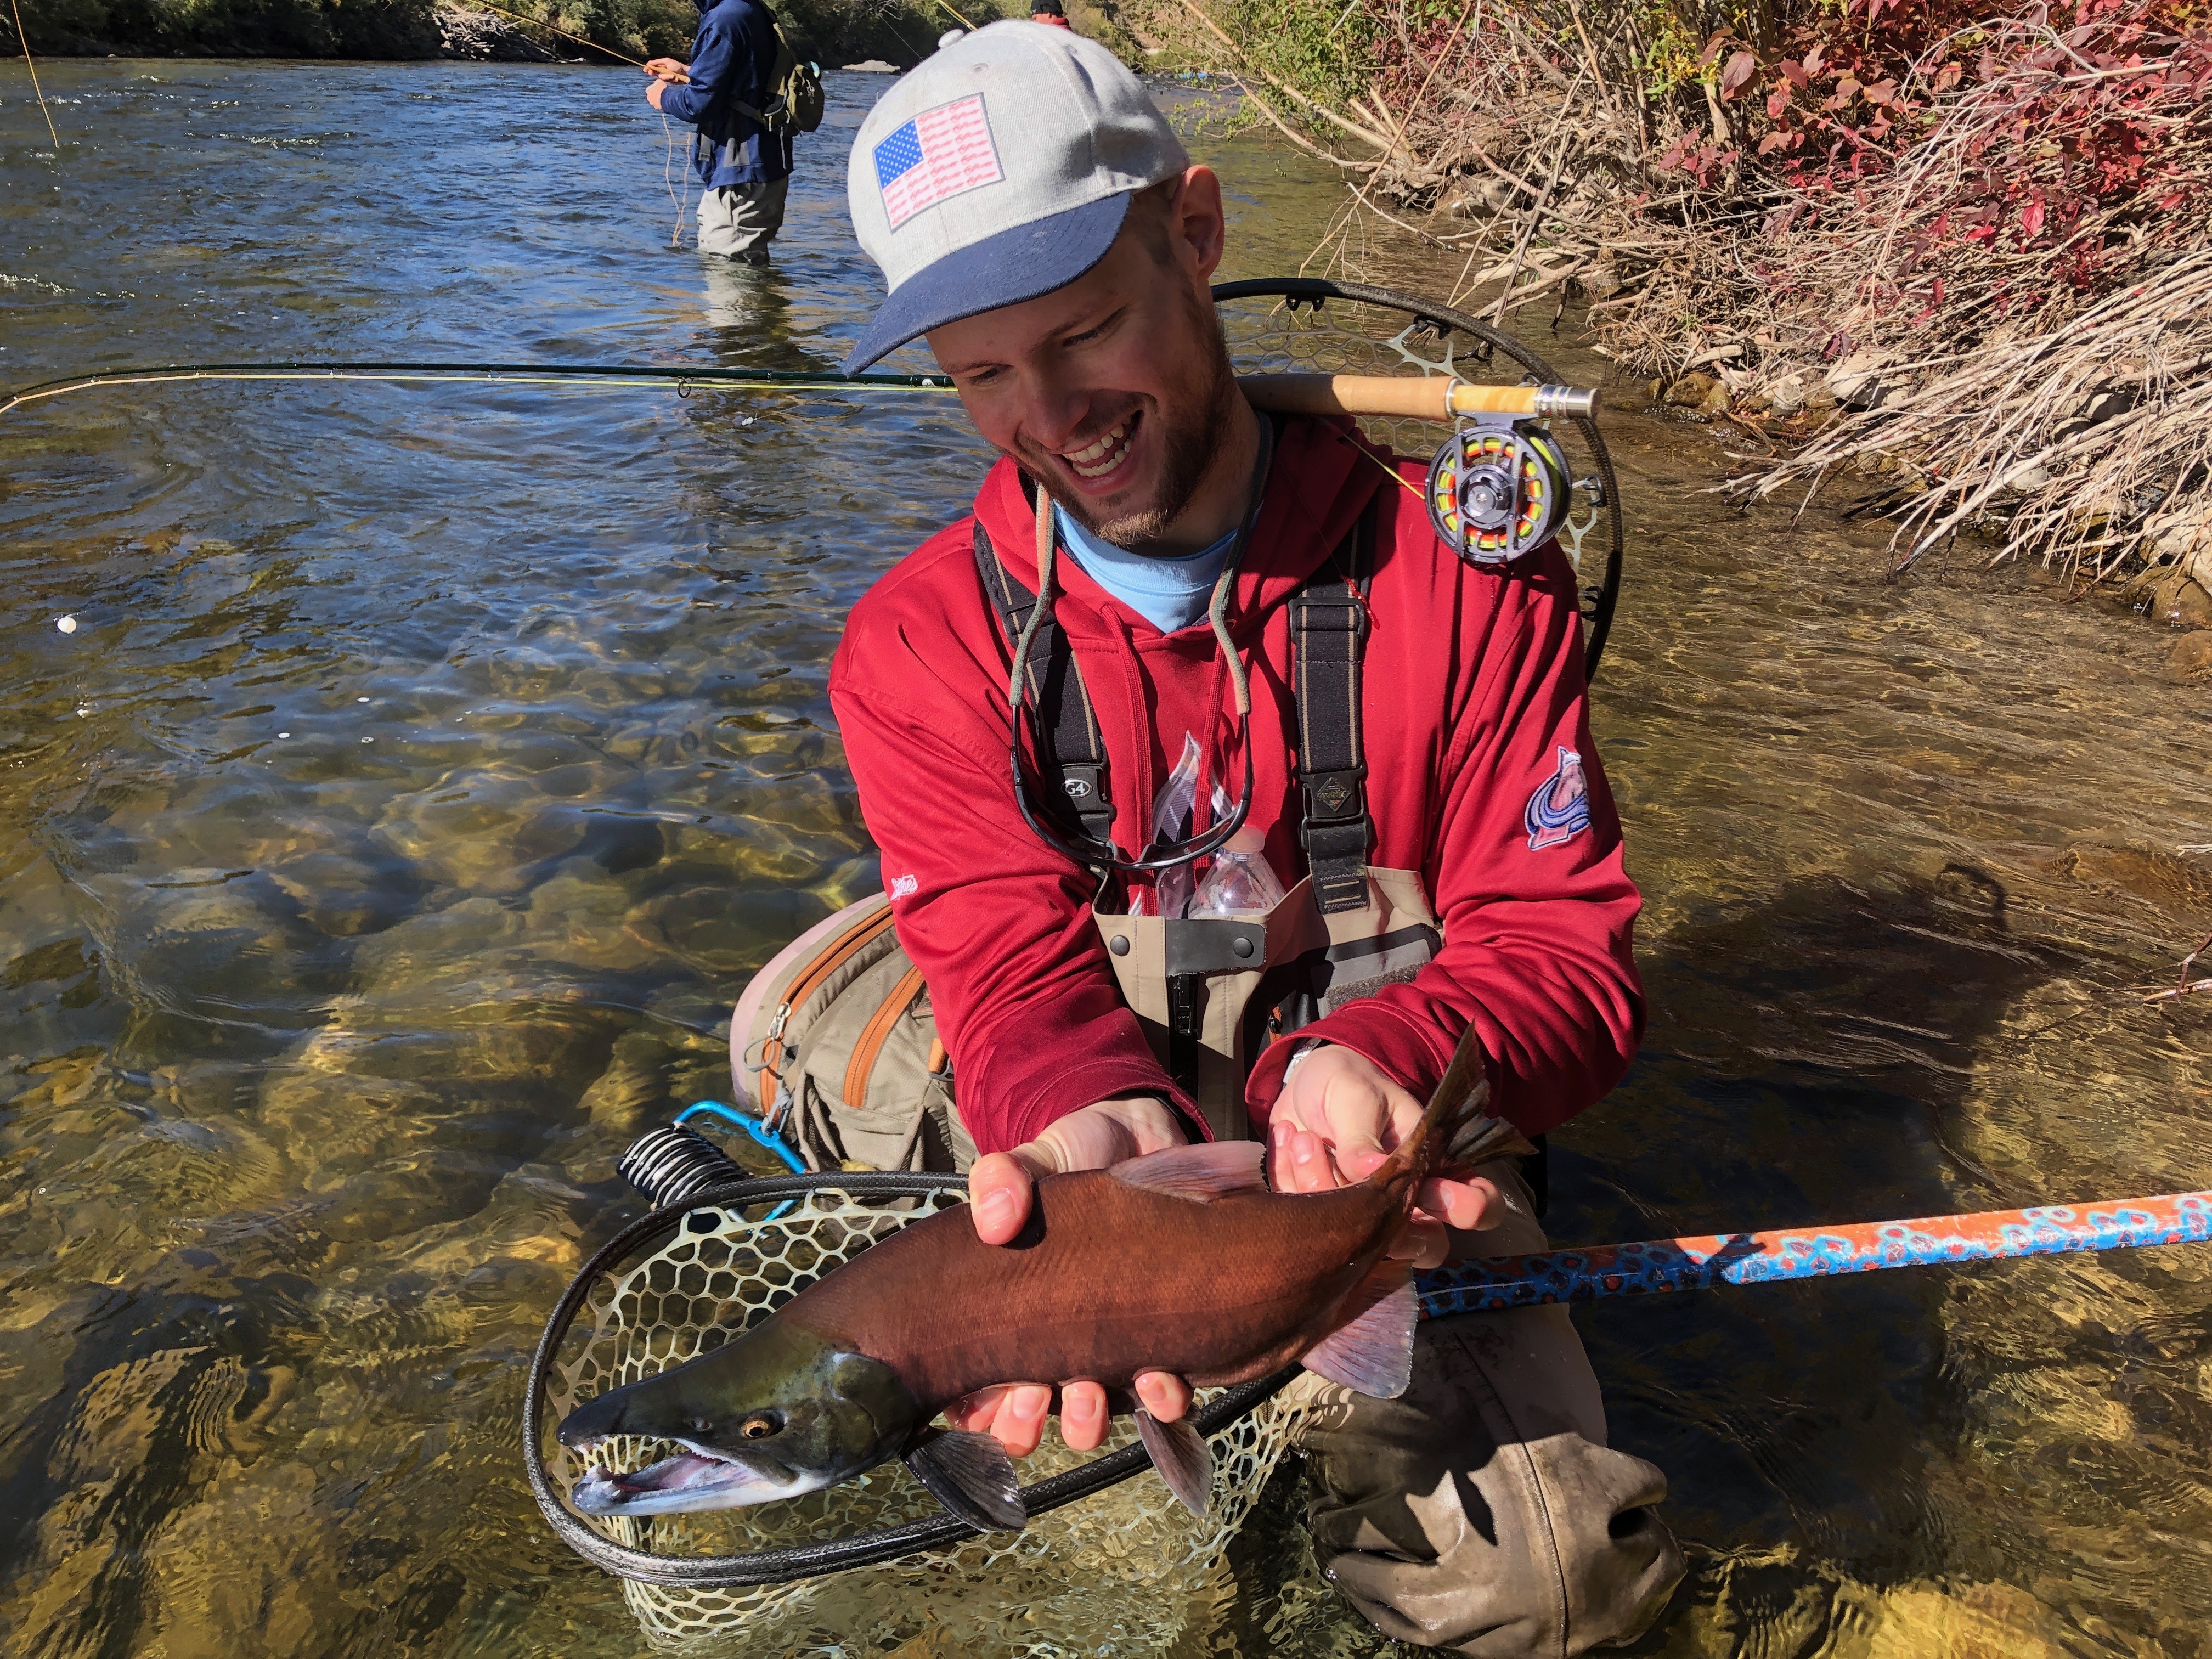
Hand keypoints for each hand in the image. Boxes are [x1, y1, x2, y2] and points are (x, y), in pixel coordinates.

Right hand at [642, 57, 690, 80]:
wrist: (687, 74)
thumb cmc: (677, 66)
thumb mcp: (667, 61)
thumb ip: (658, 62)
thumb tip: (649, 63)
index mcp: (662, 64)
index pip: (653, 66)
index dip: (648, 68)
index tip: (644, 70)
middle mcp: (663, 70)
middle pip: (655, 72)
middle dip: (653, 73)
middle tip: (651, 73)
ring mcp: (666, 76)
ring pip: (661, 78)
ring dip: (667, 76)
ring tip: (673, 75)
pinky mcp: (670, 81)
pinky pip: (667, 81)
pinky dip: (671, 79)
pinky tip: (676, 78)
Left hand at [644, 78, 667, 108]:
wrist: (666, 98)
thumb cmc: (662, 89)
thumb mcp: (659, 81)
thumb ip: (656, 81)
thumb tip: (656, 82)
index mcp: (648, 91)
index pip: (649, 89)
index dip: (653, 89)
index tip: (657, 88)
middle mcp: (649, 98)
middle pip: (651, 96)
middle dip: (654, 95)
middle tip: (660, 93)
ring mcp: (652, 103)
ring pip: (654, 101)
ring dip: (657, 100)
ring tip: (662, 98)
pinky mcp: (657, 108)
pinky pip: (658, 105)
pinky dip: (660, 104)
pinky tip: (664, 102)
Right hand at [949, 1095, 1194, 1455]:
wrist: (1148, 1144)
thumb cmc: (1074, 1164)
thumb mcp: (1031, 1161)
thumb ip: (1002, 1179)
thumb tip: (994, 1223)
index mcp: (1008, 1315)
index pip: (974, 1385)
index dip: (974, 1407)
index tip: (982, 1395)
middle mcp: (1052, 1345)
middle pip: (1026, 1417)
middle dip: (1025, 1421)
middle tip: (1034, 1393)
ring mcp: (1105, 1349)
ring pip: (1089, 1418)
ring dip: (1087, 1417)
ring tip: (1089, 1391)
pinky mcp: (1161, 1341)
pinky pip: (1161, 1395)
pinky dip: (1160, 1397)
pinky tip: (1160, 1377)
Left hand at [1266, 1044, 1500, 1268]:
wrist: (1299, 1092)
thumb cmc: (1344, 1087)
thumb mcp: (1354, 1094)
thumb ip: (1363, 1134)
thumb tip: (1373, 1170)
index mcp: (1435, 1168)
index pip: (1478, 1205)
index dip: (1468, 1208)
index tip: (1434, 1192)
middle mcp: (1409, 1205)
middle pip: (1424, 1246)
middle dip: (1380, 1218)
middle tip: (1343, 1167)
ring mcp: (1371, 1224)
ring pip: (1362, 1244)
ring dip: (1321, 1187)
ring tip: (1305, 1137)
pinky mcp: (1329, 1229)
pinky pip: (1312, 1231)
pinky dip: (1292, 1183)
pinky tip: (1291, 1142)